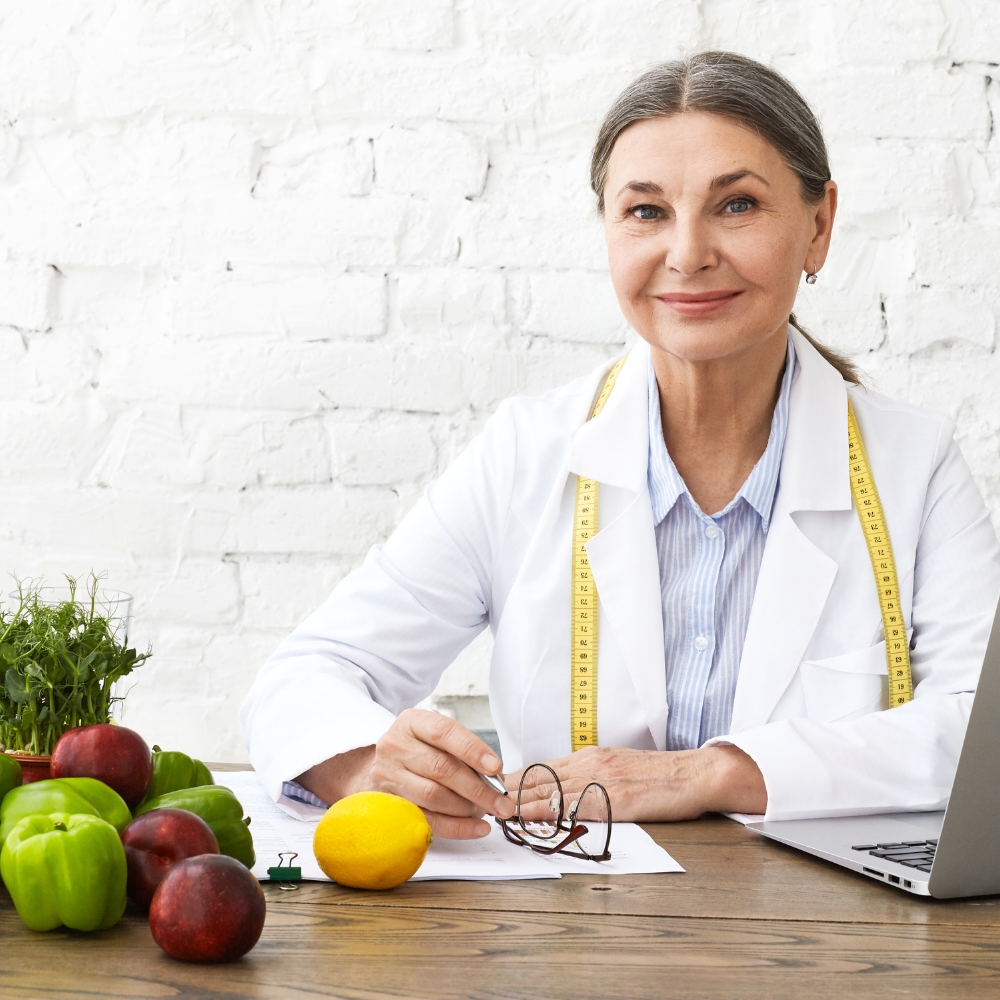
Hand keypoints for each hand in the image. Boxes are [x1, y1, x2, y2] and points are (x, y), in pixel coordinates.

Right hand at [298, 709, 514, 839]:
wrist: (383, 766)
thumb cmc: (420, 749)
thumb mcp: (437, 738)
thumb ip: (463, 752)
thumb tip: (495, 777)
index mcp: (411, 722)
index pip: (443, 732)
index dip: (472, 750)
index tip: (496, 767)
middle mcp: (394, 745)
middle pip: (441, 768)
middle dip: (478, 788)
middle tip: (503, 802)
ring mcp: (387, 775)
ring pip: (433, 796)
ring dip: (466, 808)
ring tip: (487, 811)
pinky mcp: (388, 804)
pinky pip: (426, 820)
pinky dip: (456, 827)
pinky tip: (477, 827)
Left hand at [505, 745, 766, 822]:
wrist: (696, 774)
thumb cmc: (661, 776)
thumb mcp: (620, 768)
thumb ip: (593, 776)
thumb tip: (567, 788)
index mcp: (591, 756)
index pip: (544, 766)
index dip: (517, 777)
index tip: (493, 785)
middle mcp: (591, 764)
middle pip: (541, 776)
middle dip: (509, 789)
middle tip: (481, 798)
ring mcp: (601, 781)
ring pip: (552, 790)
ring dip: (520, 801)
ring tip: (494, 809)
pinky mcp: (614, 799)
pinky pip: (575, 806)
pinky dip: (549, 812)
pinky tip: (533, 818)